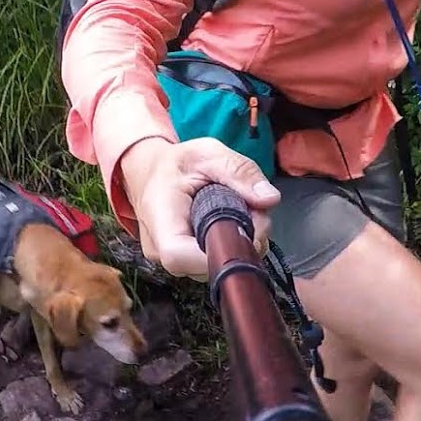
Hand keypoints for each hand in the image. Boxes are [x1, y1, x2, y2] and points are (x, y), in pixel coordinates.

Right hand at [119, 136, 281, 279]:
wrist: (151, 174)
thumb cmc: (175, 164)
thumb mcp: (209, 154)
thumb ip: (240, 172)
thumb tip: (269, 199)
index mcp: (160, 217)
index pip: (179, 255)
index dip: (218, 253)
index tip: (249, 231)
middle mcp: (160, 248)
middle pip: (206, 265)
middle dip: (242, 242)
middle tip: (255, 210)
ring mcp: (171, 261)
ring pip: (214, 266)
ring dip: (239, 243)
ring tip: (241, 211)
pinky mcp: (184, 264)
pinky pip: (213, 264)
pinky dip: (231, 246)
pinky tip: (232, 223)